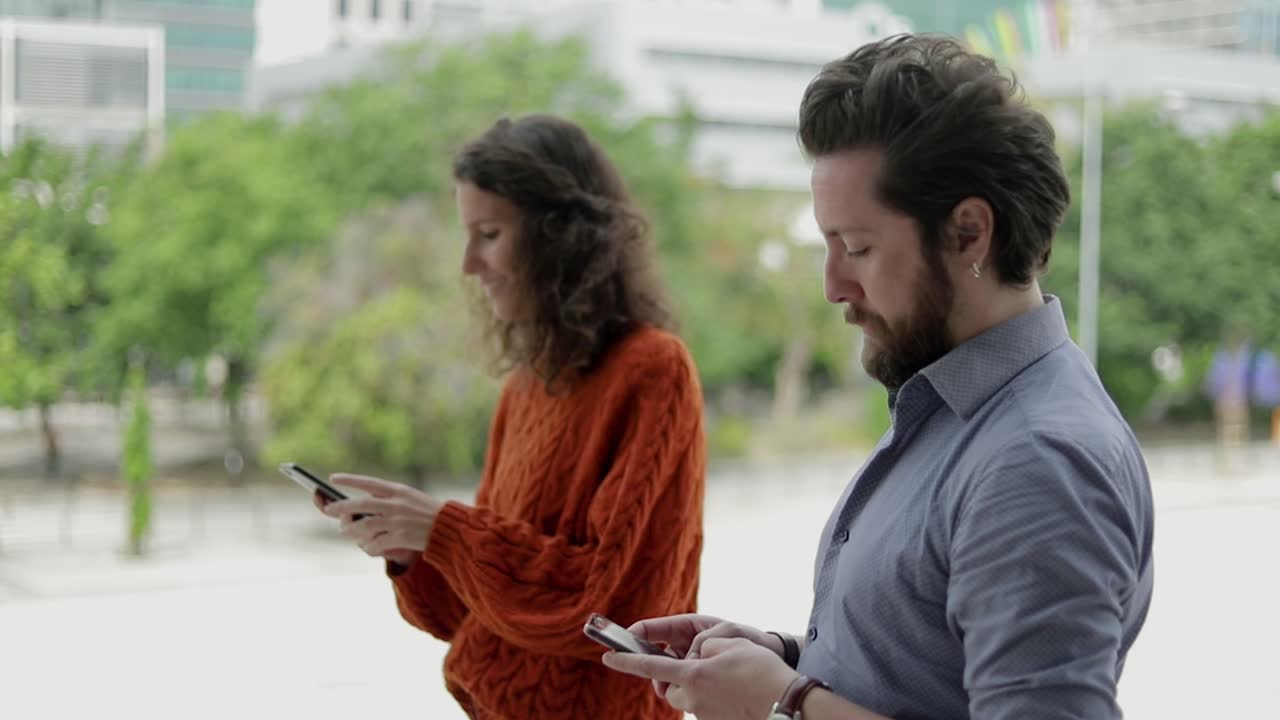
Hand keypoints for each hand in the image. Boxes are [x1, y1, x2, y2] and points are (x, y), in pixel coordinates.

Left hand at [321, 474, 445, 565]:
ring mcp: (397, 521)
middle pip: (360, 505)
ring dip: (351, 531)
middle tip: (328, 509)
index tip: (333, 479)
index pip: (369, 483)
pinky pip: (375, 544)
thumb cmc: (427, 512)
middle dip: (340, 508)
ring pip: (364, 526)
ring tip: (345, 531)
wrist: (448, 528)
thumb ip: (388, 499)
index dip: (350, 480)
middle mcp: (395, 504)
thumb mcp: (409, 497)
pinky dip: (369, 547)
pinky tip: (369, 547)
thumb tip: (361, 507)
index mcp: (398, 490)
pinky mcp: (400, 538)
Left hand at [603, 636, 796, 719]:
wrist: (787, 704)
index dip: (626, 661)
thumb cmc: (761, 670)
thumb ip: (702, 646)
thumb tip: (694, 658)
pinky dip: (714, 696)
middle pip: (670, 687)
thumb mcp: (729, 642)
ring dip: (697, 685)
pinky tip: (734, 691)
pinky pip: (706, 706)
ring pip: (688, 697)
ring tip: (726, 677)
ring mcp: (704, 715)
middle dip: (676, 676)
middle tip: (697, 664)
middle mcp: (693, 698)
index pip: (649, 666)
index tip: (607, 657)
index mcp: (693, 675)